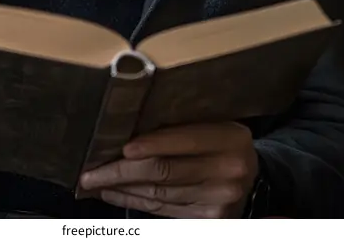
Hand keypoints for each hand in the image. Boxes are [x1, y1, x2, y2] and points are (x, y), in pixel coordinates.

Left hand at [79, 122, 257, 217]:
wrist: (253, 175)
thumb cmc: (222, 141)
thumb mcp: (216, 122)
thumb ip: (185, 123)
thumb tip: (133, 124)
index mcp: (230, 138)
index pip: (184, 141)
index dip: (151, 144)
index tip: (121, 148)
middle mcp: (228, 171)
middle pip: (165, 171)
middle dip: (121, 172)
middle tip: (91, 172)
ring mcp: (219, 199)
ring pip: (158, 193)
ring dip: (122, 188)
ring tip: (96, 182)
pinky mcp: (208, 220)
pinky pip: (162, 209)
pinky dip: (135, 202)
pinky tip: (116, 194)